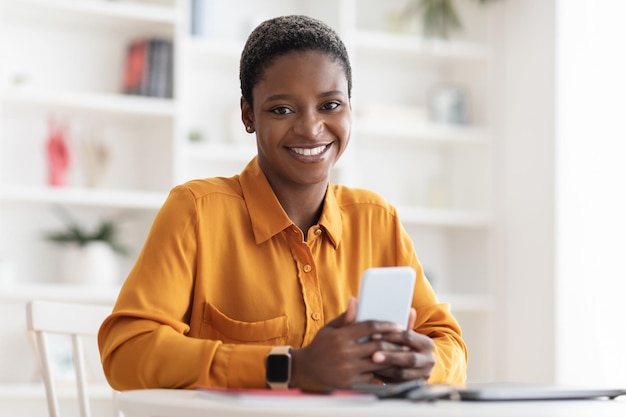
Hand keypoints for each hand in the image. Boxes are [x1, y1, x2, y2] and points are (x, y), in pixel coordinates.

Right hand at [290, 297, 404, 389]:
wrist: (307, 368)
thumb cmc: (320, 345)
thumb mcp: (330, 328)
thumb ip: (346, 317)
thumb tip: (355, 300)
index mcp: (341, 336)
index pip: (369, 327)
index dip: (386, 325)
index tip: (399, 325)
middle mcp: (345, 353)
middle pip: (378, 345)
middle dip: (394, 342)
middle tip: (405, 340)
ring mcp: (349, 369)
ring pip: (378, 362)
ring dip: (391, 357)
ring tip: (401, 353)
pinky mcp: (351, 382)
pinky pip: (371, 375)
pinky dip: (379, 370)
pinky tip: (386, 365)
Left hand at [370, 308, 435, 381]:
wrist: (420, 367)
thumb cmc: (407, 347)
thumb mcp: (407, 335)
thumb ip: (405, 324)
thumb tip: (410, 309)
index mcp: (426, 343)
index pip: (408, 337)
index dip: (390, 336)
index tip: (374, 335)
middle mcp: (429, 360)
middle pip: (408, 358)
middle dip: (390, 356)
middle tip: (373, 355)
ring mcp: (423, 374)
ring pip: (403, 373)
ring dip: (386, 369)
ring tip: (370, 365)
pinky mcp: (414, 386)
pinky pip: (398, 383)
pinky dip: (385, 378)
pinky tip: (374, 373)